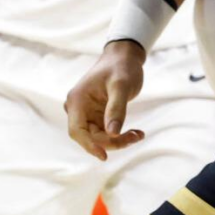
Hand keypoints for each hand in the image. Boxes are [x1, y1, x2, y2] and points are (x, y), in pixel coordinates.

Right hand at [64, 41, 146, 160]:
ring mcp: (87, 113)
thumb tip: (113, 133)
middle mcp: (78, 108)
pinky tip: (136, 132)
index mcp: (77, 100)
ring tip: (138, 134)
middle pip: (89, 137)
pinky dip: (120, 135)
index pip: (77, 130)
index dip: (88, 145)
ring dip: (118, 140)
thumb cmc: (121, 68)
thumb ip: (116, 109)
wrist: (123, 57)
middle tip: (135, 137)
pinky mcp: (96, 115)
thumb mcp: (121, 87)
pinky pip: (105, 132)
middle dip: (111, 142)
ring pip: (98, 137)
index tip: (104, 157)